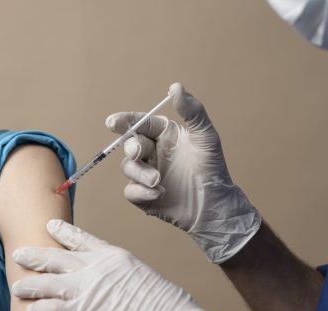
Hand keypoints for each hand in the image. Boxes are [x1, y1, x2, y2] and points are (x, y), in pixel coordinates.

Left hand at [11, 219, 227, 310]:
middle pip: (57, 258)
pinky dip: (38, 309)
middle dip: (36, 256)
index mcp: (112, 257)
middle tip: (19, 253)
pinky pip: (49, 309)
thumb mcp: (143, 277)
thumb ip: (124, 277)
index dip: (63, 232)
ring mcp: (84, 291)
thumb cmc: (164, 307)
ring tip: (16, 286)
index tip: (50, 226)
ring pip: (46, 282)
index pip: (81, 240)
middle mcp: (94, 269)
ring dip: (29, 284)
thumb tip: (120, 285)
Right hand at [106, 82, 260, 262]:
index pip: (139, 123)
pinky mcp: (144, 196)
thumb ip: (192, 110)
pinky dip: (141, 192)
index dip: (124, 121)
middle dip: (131, 148)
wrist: (214, 205)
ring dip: (140, 173)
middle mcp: (152, 152)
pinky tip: (159, 194)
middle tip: (138, 154)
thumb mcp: (205, 136)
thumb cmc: (212, 168)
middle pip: (130, 144)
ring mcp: (146, 174)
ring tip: (158, 181)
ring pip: (128, 168)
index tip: (113, 123)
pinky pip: (130, 191)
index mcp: (163, 135)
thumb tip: (175, 86)